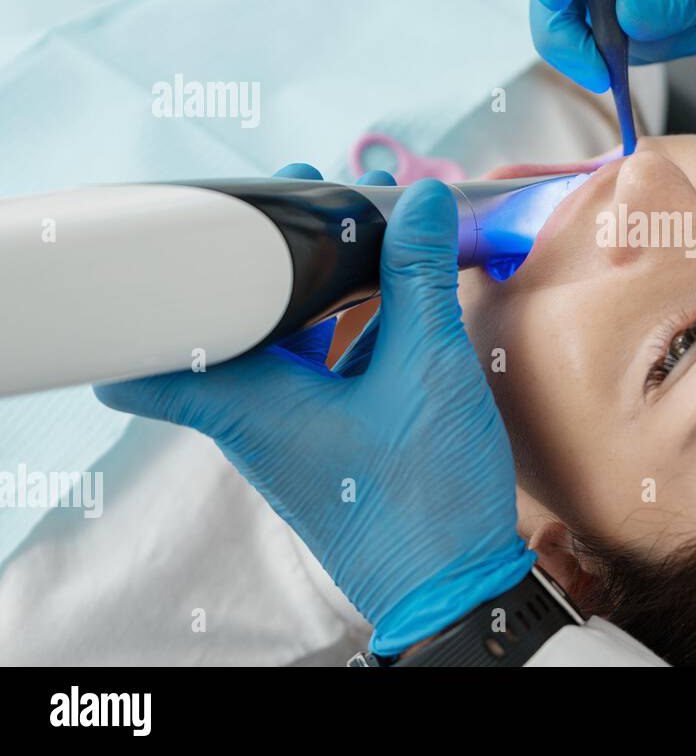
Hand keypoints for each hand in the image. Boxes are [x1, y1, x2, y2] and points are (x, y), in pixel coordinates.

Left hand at [95, 163, 534, 655]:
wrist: (454, 586)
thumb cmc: (425, 492)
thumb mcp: (430, 368)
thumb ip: (421, 278)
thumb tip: (421, 201)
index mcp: (252, 404)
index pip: (152, 360)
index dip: (169, 290)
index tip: (213, 230)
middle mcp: (258, 420)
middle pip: (229, 327)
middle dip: (264, 260)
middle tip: (305, 198)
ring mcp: (293, 435)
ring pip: (278, 346)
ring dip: (309, 291)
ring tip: (358, 235)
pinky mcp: (330, 445)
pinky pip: (317, 371)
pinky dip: (341, 328)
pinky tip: (390, 299)